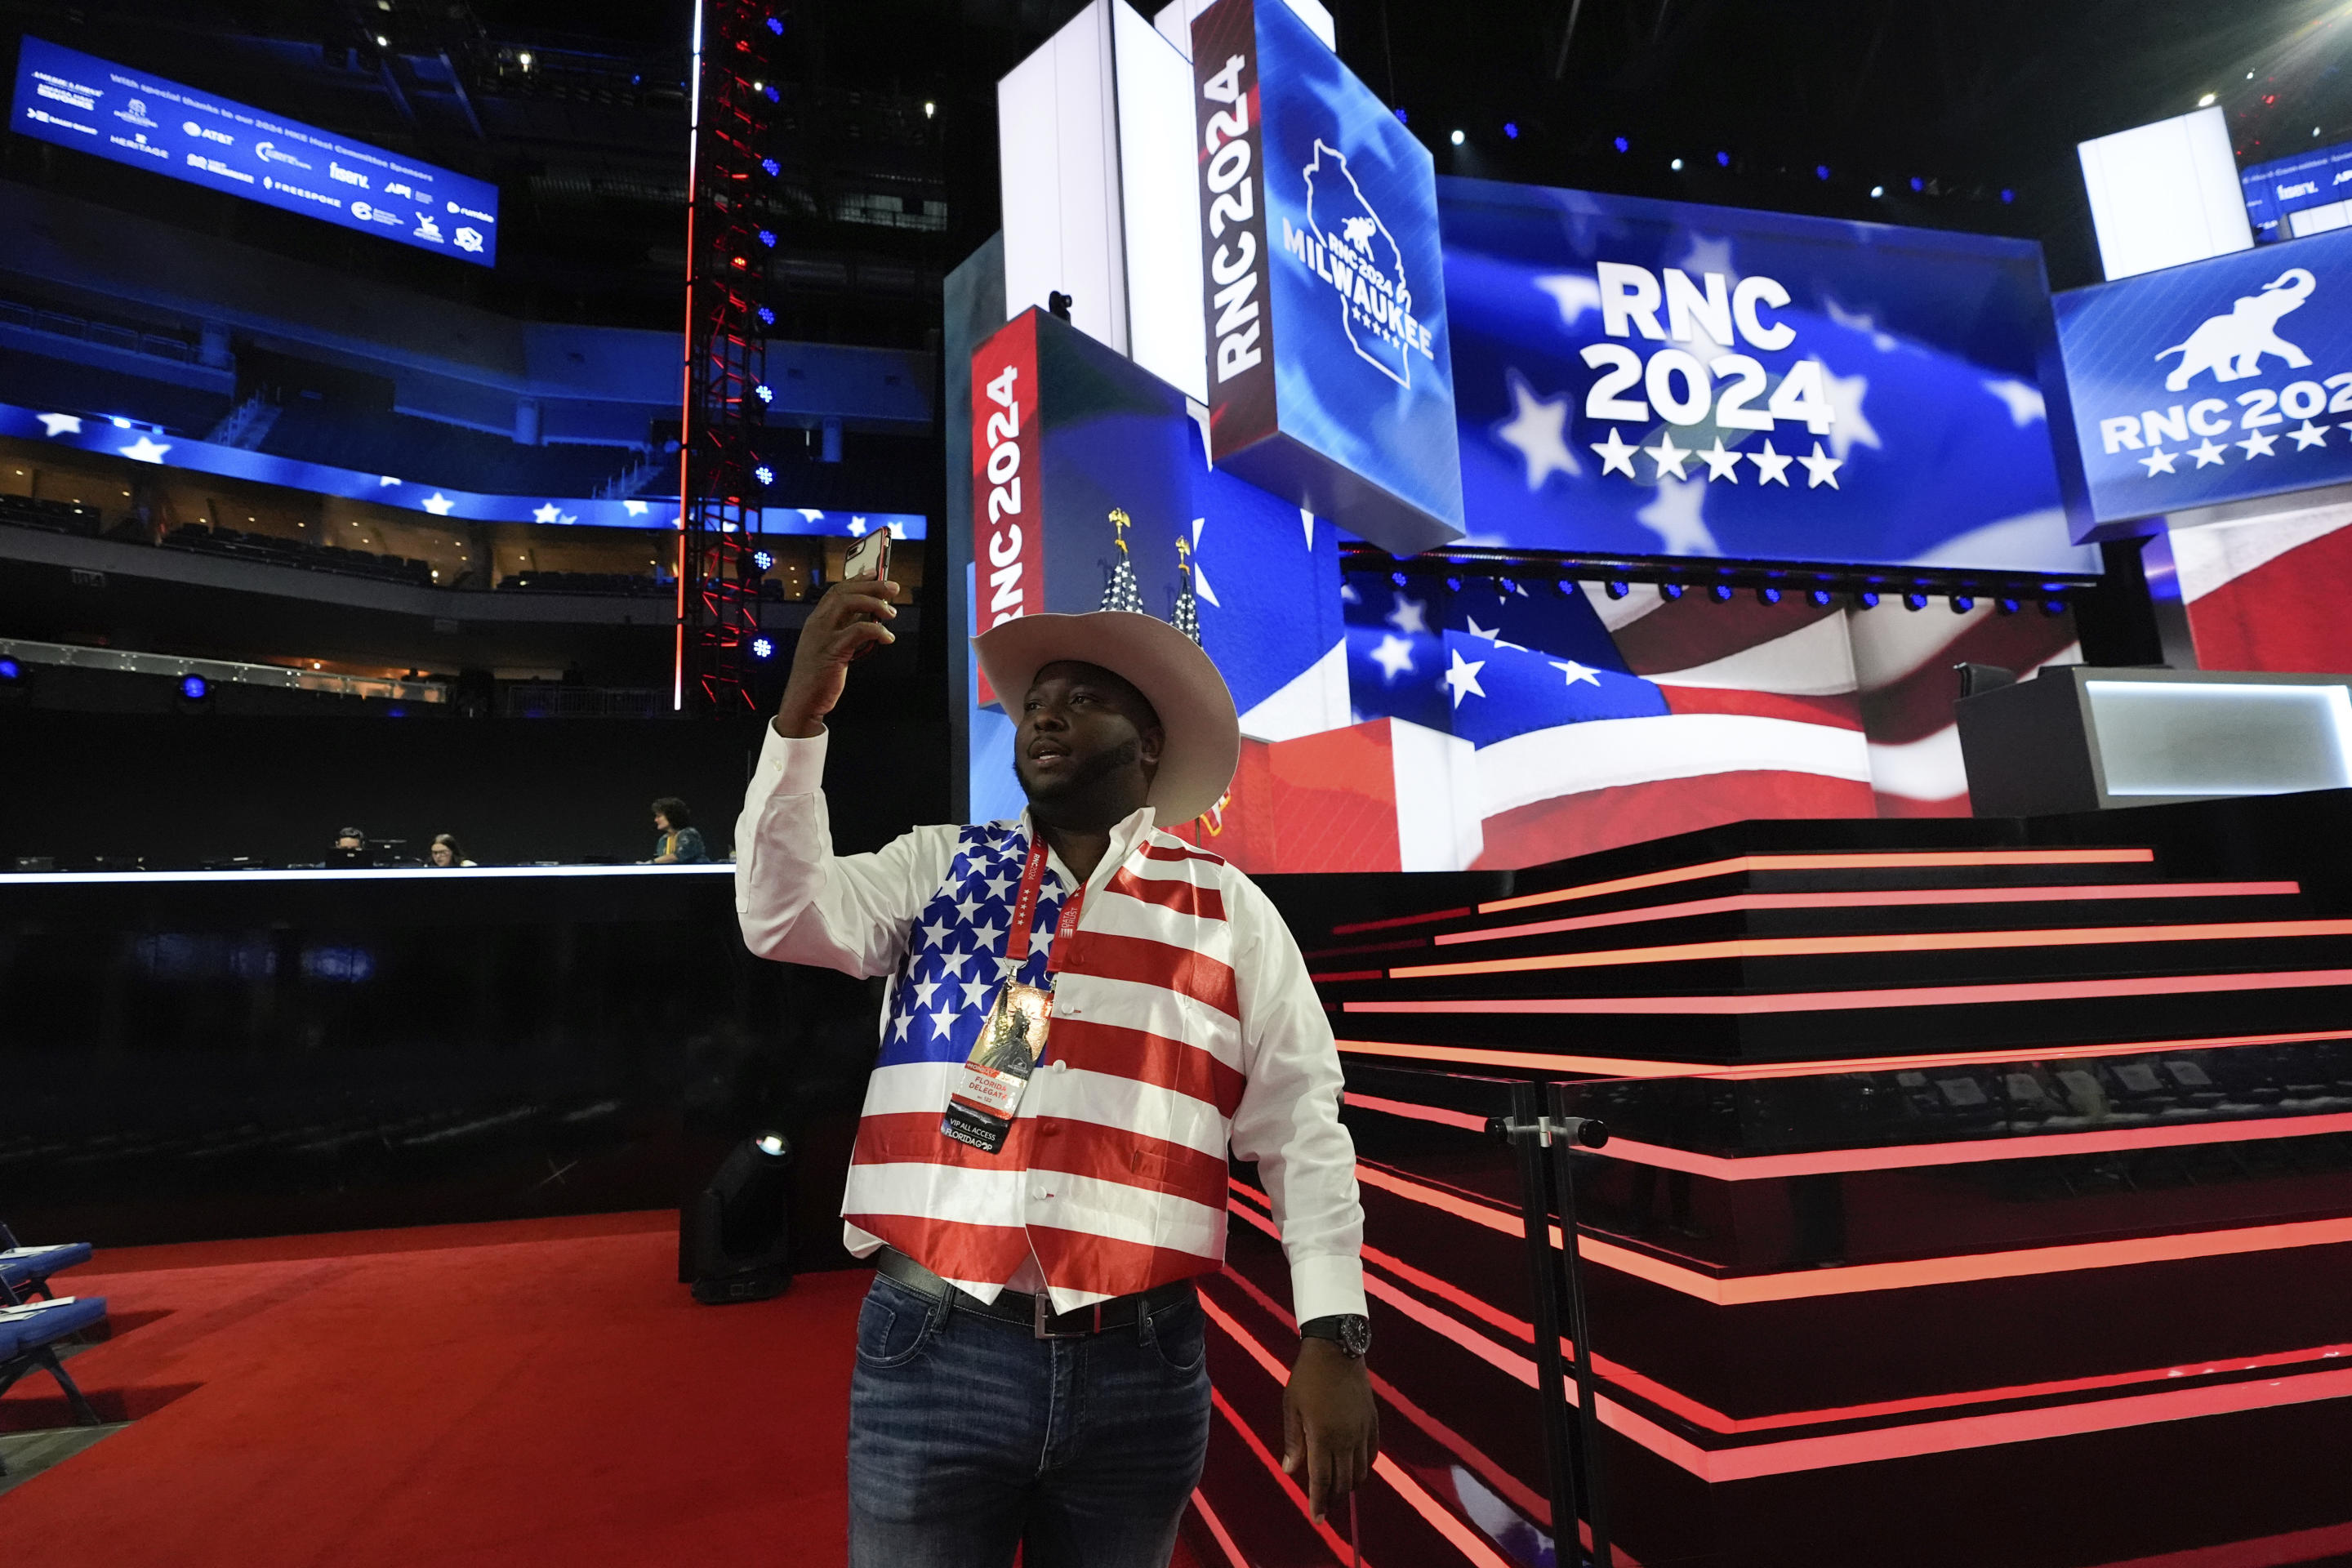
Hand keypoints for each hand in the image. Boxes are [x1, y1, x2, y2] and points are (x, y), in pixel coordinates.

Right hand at [775, 575, 901, 737]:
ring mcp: (823, 635)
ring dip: (874, 603)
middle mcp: (818, 624)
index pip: (836, 591)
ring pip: (849, 604)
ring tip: (891, 612)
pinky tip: (888, 638)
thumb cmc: (817, 677)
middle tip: (893, 588)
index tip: (875, 573)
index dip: (857, 579)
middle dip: (871, 586)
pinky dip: (877, 631)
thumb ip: (844, 631)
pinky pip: (858, 631)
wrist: (802, 701)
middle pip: (845, 592)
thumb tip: (867, 618)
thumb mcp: (830, 648)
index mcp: (816, 621)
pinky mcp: (833, 650)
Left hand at [1281, 1337, 1377, 1523]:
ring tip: (1339, 1491)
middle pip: (1343, 1481)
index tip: (1317, 1519)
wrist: (1337, 1349)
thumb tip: (1291, 1471)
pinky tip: (1356, 1469)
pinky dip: (1364, 1467)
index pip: (1322, 1480)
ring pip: (1361, 1471)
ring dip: (1350, 1486)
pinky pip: (1373, 1454)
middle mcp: (1346, 1439)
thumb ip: (1293, 1440)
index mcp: (1323, 1436)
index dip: (1319, 1502)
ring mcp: (1362, 1431)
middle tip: (1325, 1507)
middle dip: (1334, 1499)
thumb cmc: (1307, 1377)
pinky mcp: (1373, 1422)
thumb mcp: (1291, 1407)